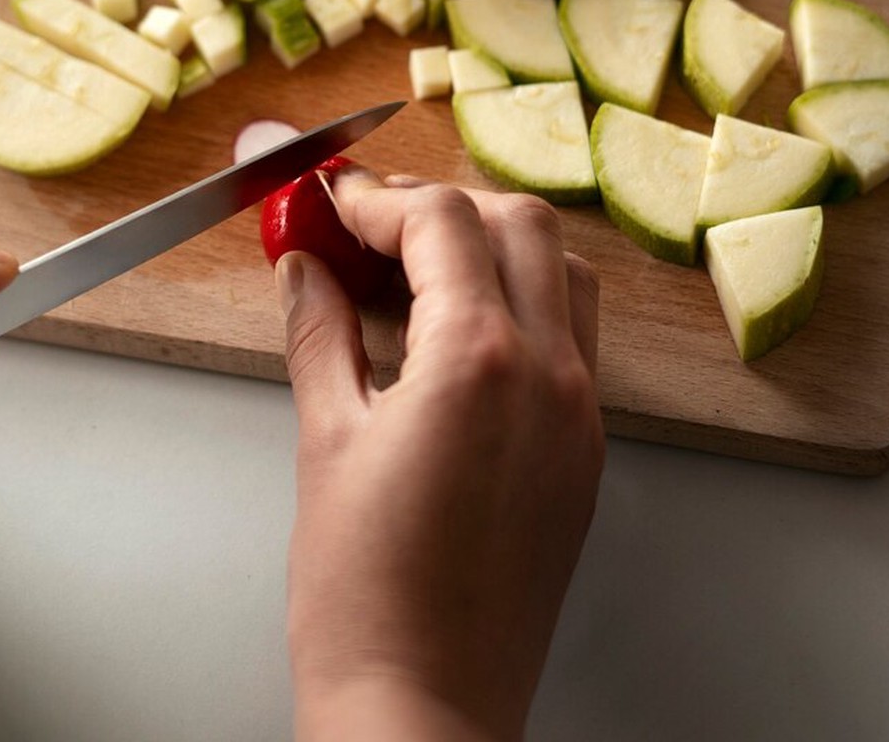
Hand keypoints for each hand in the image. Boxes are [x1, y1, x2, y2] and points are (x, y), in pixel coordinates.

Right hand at [279, 167, 603, 741]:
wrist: (422, 704)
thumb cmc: (367, 600)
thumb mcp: (325, 442)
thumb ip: (318, 333)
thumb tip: (303, 269)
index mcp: (480, 360)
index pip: (442, 219)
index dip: (376, 197)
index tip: (331, 201)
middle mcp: (549, 375)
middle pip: (518, 223)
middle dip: (441, 206)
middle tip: (369, 227)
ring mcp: (579, 415)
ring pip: (564, 273)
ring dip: (496, 247)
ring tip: (417, 272)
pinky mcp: (585, 454)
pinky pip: (573, 339)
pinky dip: (524, 306)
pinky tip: (455, 335)